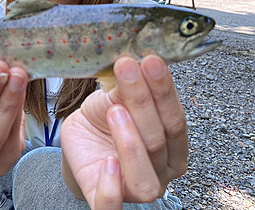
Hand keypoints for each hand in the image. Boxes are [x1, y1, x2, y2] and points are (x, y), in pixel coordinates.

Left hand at [61, 55, 187, 209]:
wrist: (79, 138)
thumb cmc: (104, 118)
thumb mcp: (116, 97)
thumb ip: (130, 88)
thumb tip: (141, 58)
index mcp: (172, 146)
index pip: (175, 120)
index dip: (164, 90)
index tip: (149, 60)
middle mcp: (161, 171)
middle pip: (159, 142)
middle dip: (143, 102)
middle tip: (127, 69)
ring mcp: (136, 190)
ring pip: (144, 178)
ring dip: (131, 142)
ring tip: (115, 110)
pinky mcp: (106, 200)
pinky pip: (111, 205)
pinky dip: (111, 187)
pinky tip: (107, 162)